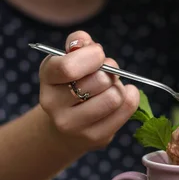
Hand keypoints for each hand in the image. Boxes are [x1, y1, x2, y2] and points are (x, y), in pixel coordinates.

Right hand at [39, 30, 138, 150]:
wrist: (66, 126)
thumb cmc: (72, 84)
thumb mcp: (68, 59)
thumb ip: (77, 43)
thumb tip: (85, 42)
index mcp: (47, 78)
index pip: (68, 68)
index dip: (92, 57)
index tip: (99, 55)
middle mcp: (55, 104)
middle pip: (100, 81)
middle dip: (110, 72)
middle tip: (107, 74)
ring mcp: (74, 125)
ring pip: (114, 97)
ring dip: (119, 87)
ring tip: (111, 88)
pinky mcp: (95, 137)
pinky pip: (126, 110)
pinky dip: (131, 98)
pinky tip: (124, 96)